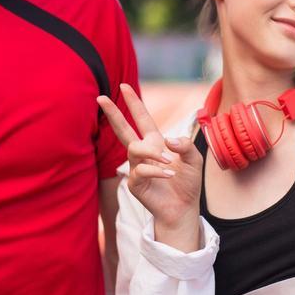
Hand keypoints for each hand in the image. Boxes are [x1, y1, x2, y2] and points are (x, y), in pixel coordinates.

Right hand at [98, 84, 203, 251]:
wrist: (184, 208)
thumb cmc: (187, 183)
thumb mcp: (194, 159)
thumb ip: (186, 145)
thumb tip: (167, 140)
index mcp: (155, 142)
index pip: (142, 118)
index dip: (133, 102)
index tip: (123, 86)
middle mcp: (142, 153)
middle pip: (123, 130)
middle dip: (113, 113)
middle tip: (100, 97)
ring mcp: (136, 168)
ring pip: (135, 149)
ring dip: (152, 152)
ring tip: (169, 162)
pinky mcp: (134, 184)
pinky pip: (141, 171)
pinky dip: (156, 170)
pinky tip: (169, 175)